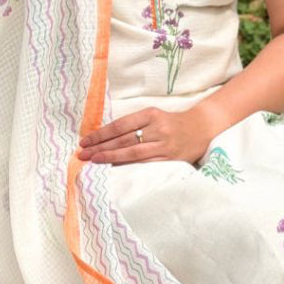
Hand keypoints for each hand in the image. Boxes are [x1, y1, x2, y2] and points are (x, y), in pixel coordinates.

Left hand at [77, 106, 212, 165]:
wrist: (201, 128)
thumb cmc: (171, 122)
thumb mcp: (153, 115)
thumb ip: (133, 124)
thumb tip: (104, 138)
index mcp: (151, 114)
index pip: (120, 126)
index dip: (101, 134)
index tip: (85, 141)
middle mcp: (158, 129)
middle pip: (123, 140)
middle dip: (100, 147)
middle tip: (82, 154)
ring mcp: (164, 146)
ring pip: (132, 153)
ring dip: (110, 158)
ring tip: (93, 161)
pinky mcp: (170, 160)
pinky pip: (145, 164)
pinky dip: (128, 167)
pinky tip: (114, 169)